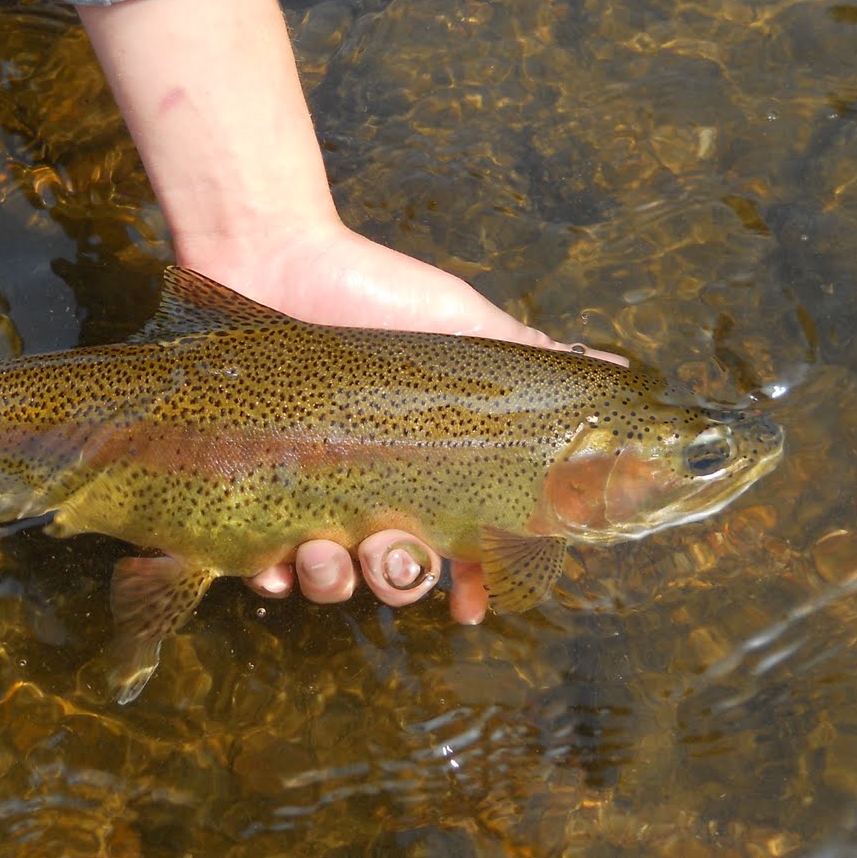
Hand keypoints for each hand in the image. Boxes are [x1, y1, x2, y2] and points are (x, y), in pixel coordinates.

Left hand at [198, 223, 609, 623]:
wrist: (274, 255)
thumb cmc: (370, 291)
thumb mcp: (460, 324)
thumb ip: (527, 358)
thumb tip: (609, 367)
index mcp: (426, 460)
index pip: (462, 540)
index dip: (475, 579)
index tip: (475, 603)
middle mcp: (370, 485)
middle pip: (396, 571)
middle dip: (399, 578)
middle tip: (394, 553)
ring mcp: (308, 488)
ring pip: (329, 575)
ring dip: (333, 581)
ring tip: (326, 552)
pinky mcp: (247, 484)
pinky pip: (254, 558)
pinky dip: (268, 573)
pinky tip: (273, 563)